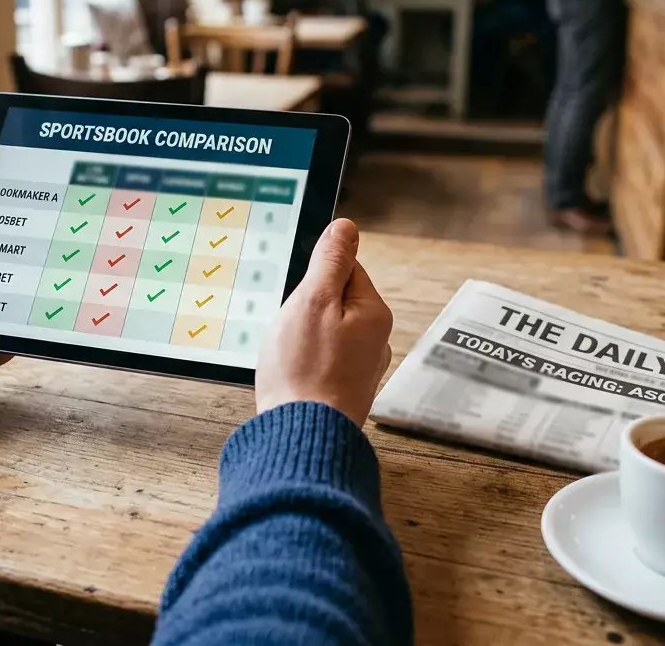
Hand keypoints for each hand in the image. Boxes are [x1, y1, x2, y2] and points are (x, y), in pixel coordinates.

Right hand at [255, 219, 393, 426]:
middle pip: (333, 302)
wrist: (302, 437)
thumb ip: (330, 261)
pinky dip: (303, 364)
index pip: (345, 269)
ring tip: (288, 357)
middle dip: (304, 310)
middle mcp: (375, 340)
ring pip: (324, 333)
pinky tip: (291, 376)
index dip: (313, 278)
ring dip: (301, 338)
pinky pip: (320, 361)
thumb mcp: (312, 301)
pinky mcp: (342, 391)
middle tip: (290, 330)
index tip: (297, 297)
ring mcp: (359, 368)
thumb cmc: (304, 371)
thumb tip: (346, 227)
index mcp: (373, 313)